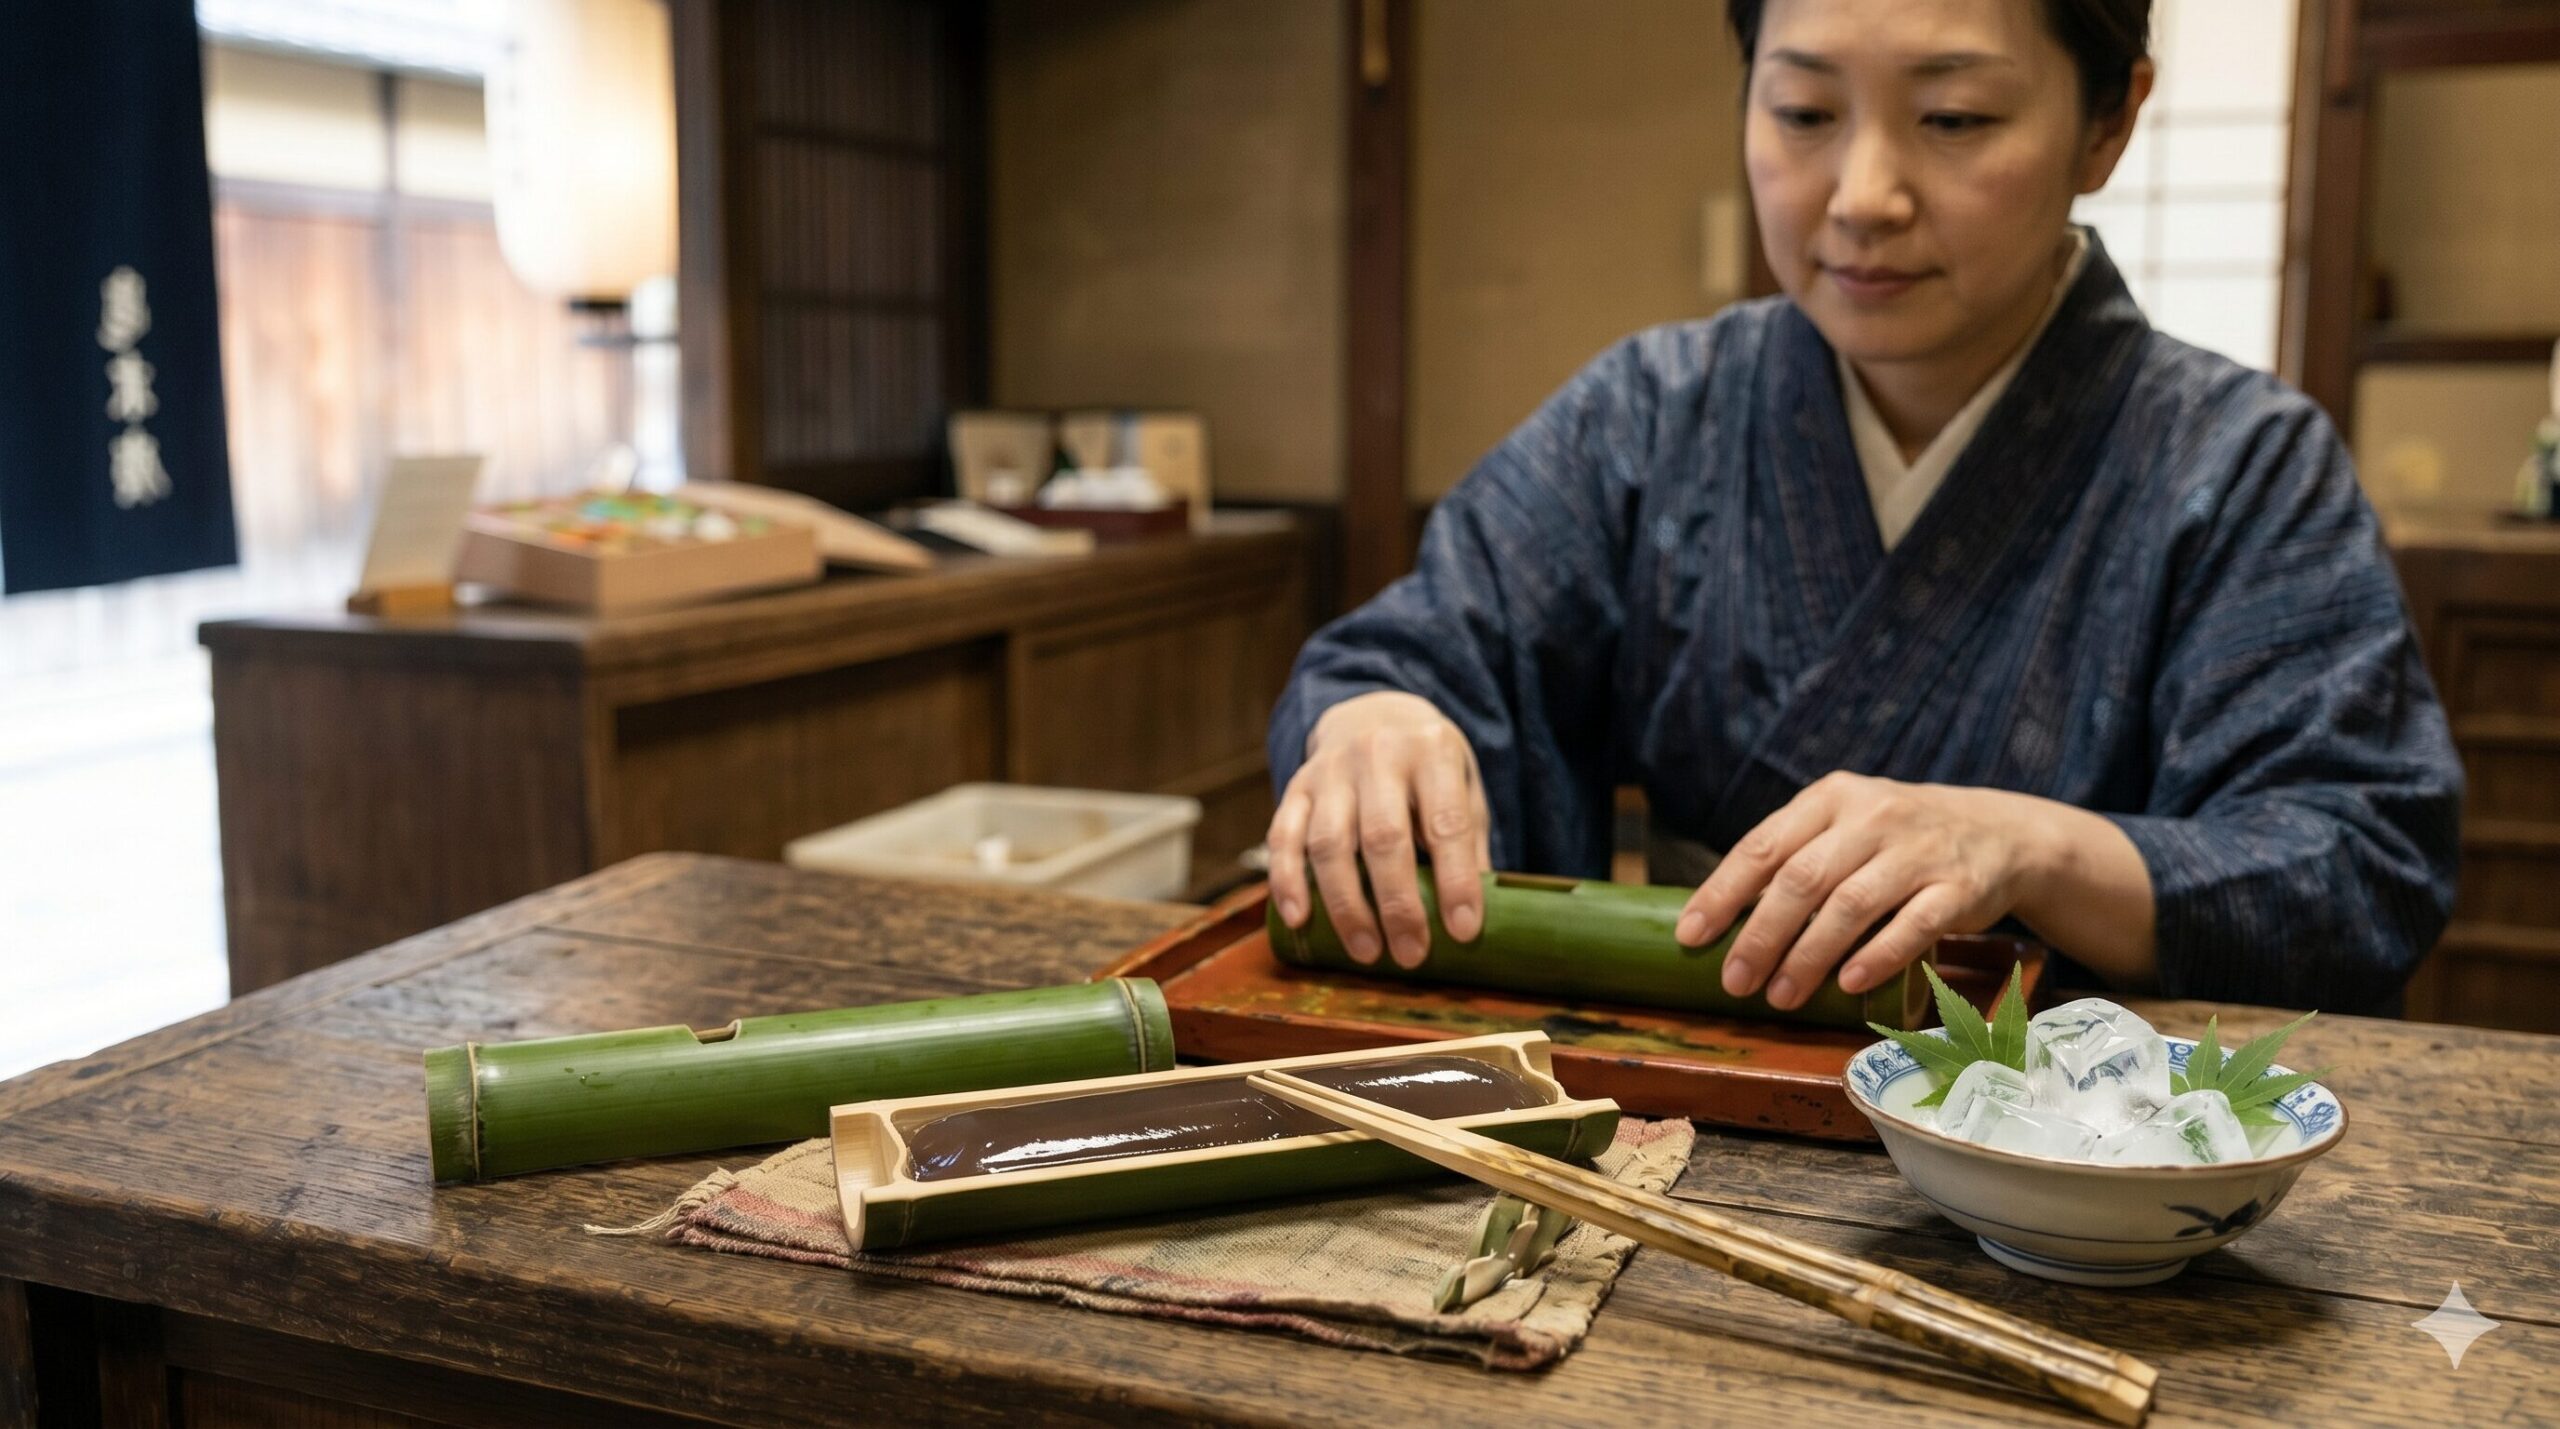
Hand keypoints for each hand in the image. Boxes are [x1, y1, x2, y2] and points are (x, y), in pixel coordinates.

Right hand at [1266, 691, 1492, 967]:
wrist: (1374, 714)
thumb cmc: (1428, 766)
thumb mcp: (1464, 786)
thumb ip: (1468, 842)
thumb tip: (1471, 917)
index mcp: (1432, 751)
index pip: (1446, 821)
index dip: (1456, 879)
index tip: (1463, 930)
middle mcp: (1378, 754)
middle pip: (1383, 837)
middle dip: (1397, 904)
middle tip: (1411, 955)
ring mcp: (1330, 771)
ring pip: (1329, 843)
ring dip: (1347, 906)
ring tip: (1367, 952)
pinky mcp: (1296, 787)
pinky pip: (1283, 837)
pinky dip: (1288, 881)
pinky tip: (1300, 919)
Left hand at [1672, 773, 2062, 1010]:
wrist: (2000, 832)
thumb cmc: (1897, 839)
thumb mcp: (1845, 827)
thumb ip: (1795, 858)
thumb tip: (1723, 920)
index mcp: (1830, 798)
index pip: (1764, 846)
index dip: (1723, 893)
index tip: (1691, 936)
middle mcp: (1872, 817)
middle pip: (1802, 880)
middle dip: (1761, 935)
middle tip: (1735, 981)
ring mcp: (1918, 851)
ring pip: (1851, 904)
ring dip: (1809, 956)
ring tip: (1781, 995)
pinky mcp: (1958, 887)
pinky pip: (1913, 925)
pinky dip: (1877, 956)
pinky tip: (1848, 984)